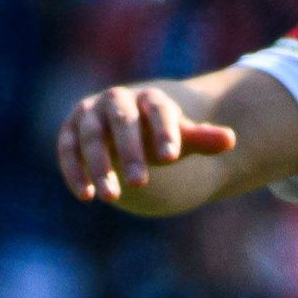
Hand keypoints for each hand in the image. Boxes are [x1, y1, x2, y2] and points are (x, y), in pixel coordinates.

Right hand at [59, 85, 237, 205]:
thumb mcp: (181, 139)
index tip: (171, 158)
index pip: (158, 110)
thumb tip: (231, 140)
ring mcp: (90, 113)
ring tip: (111, 198)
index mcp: (148, 99)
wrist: (126, 129)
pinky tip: (86, 196)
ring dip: (99, 165)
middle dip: (130, 152)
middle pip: (122, 122)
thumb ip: (203, 139)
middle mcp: (116, 100)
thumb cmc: (158, 137)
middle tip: (140, 184)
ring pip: (91, 136)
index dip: (164, 131)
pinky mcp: (69, 131)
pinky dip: (74, 170)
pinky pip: (67, 149)